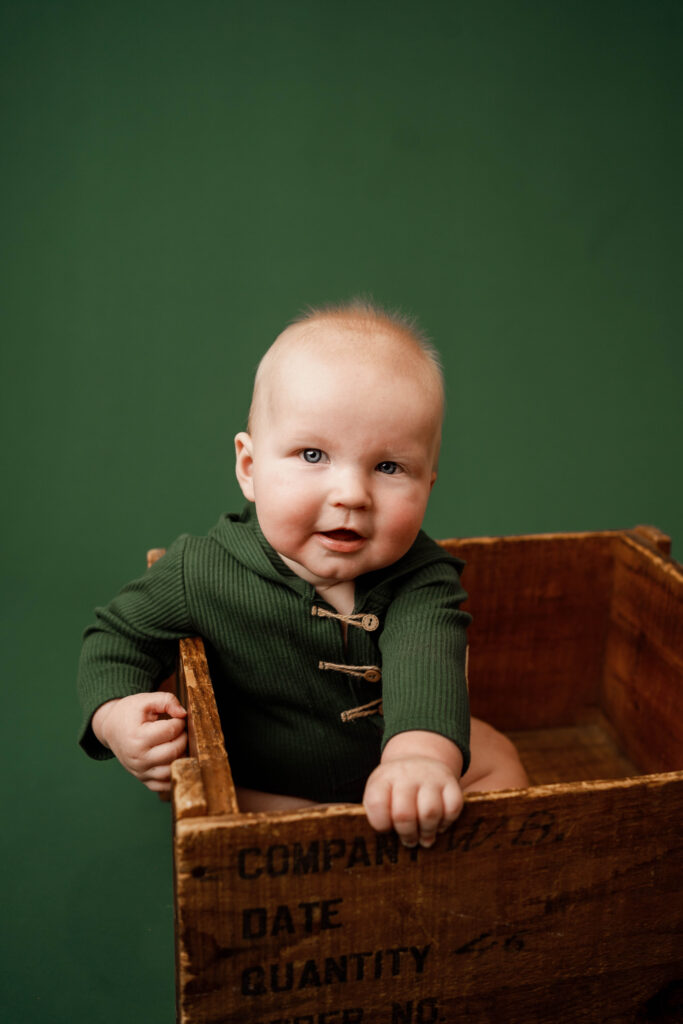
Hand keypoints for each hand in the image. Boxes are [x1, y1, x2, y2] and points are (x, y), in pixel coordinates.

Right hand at [91, 692, 187, 792]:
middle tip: (180, 730)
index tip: (177, 718)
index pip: (171, 731)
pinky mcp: (144, 780)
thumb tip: (183, 713)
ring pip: (172, 770)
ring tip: (177, 743)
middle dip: (183, 738)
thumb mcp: (145, 700)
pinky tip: (174, 759)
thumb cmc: (129, 713)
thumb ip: (166, 700)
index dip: (180, 722)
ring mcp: (141, 772)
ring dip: (182, 756)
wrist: (111, 728)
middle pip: (174, 751)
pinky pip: (165, 786)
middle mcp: (138, 758)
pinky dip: (174, 774)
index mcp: (137, 737)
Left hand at [363, 731, 463, 847]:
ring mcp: (430, 777)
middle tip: (409, 842)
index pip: (376, 803)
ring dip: (428, 832)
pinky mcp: (450, 782)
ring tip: (425, 838)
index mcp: (382, 779)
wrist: (417, 759)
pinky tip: (439, 825)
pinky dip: (447, 822)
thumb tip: (382, 846)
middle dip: (407, 834)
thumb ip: (377, 814)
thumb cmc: (394, 788)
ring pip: (430, 813)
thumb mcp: (378, 793)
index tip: (386, 829)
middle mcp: (406, 775)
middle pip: (404, 814)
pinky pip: (453, 808)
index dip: (381, 824)